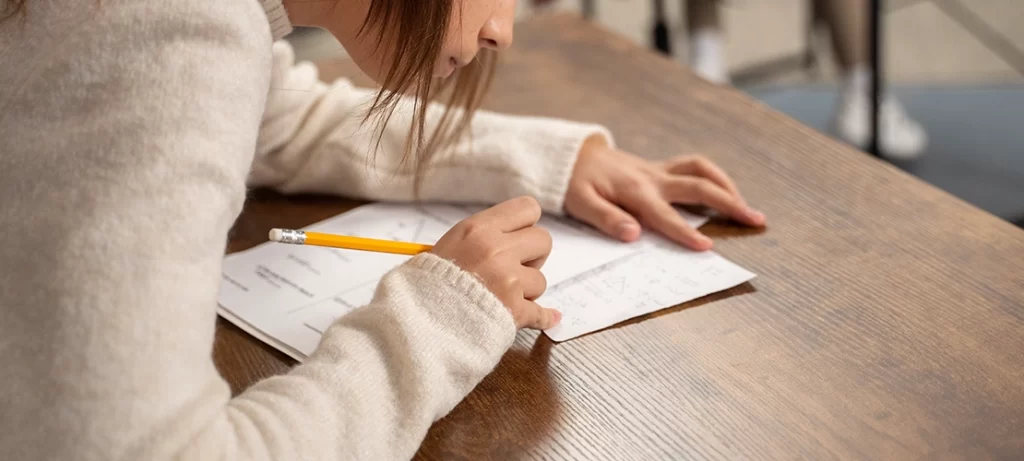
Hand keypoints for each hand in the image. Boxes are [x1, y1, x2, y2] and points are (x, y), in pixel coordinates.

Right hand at [432, 197, 559, 329]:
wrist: (417, 320)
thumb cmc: (426, 284)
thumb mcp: (448, 245)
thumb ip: (482, 238)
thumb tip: (510, 239)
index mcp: (480, 229)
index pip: (528, 208)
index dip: (527, 224)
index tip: (520, 237)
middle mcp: (497, 250)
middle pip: (543, 241)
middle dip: (533, 256)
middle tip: (516, 268)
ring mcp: (508, 281)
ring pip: (540, 280)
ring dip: (527, 290)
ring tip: (503, 296)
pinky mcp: (514, 311)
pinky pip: (541, 314)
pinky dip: (543, 318)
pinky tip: (549, 317)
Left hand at [565, 135, 765, 250]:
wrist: (570, 155)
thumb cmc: (573, 183)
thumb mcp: (579, 203)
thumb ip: (606, 219)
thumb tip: (633, 235)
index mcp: (633, 191)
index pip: (664, 215)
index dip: (685, 232)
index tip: (708, 249)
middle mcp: (651, 178)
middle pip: (698, 186)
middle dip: (729, 202)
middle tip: (756, 219)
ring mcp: (657, 170)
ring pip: (701, 170)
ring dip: (727, 186)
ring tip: (746, 207)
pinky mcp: (659, 168)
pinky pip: (693, 167)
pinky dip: (713, 177)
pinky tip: (724, 192)